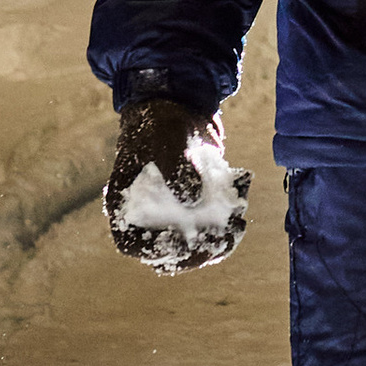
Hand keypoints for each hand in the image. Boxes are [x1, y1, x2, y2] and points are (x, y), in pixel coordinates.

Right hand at [104, 101, 249, 273]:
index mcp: (126, 205)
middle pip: (166, 255)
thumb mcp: (166, 143)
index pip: (133, 244)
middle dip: (195, 253)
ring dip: (215, 244)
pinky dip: (224, 230)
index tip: (183, 243)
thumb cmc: (162, 126)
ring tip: (236, 227)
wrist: (178, 110)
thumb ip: (175, 170)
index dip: (156, 251)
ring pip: (190, 248)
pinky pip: (207, 233)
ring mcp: (171, 217)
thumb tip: (190, 200)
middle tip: (220, 240)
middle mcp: (146, 218)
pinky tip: (239, 217)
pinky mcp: (194, 212)